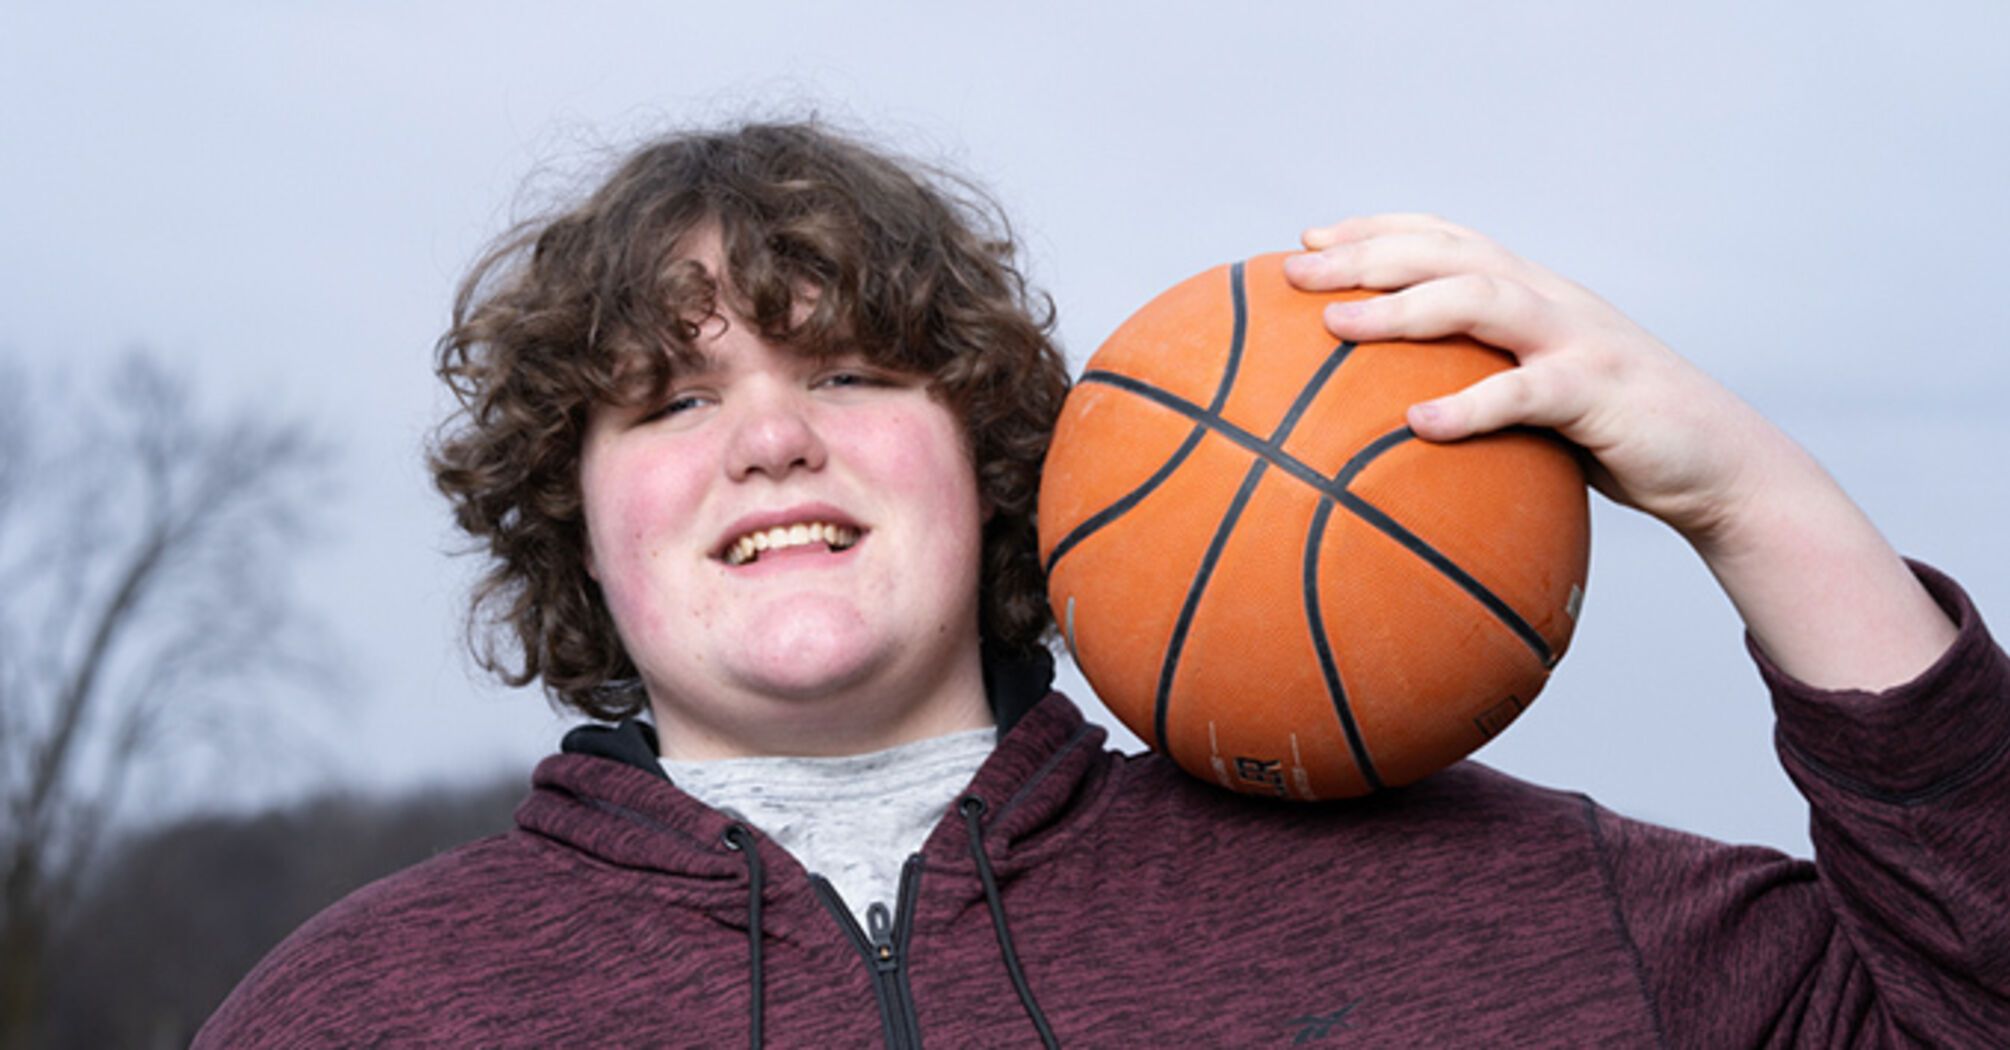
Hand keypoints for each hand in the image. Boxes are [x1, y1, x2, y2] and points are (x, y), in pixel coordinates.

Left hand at [1283, 213, 1954, 688]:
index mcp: (1531, 293)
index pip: (1445, 238)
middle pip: (1446, 253)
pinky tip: (1419, 425)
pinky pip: (1524, 394)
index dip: (1376, 227)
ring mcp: (1575, 339)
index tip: (1306, 237)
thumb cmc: (1613, 437)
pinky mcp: (1598, 391)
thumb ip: (1480, 388)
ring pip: (1480, 299)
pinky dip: (1470, 406)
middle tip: (1293, 271)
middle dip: (1365, 253)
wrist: (1718, 465)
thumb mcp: (1539, 401)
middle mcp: (1549, 300)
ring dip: (1402, 309)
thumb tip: (1388, 424)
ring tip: (1335, 327)